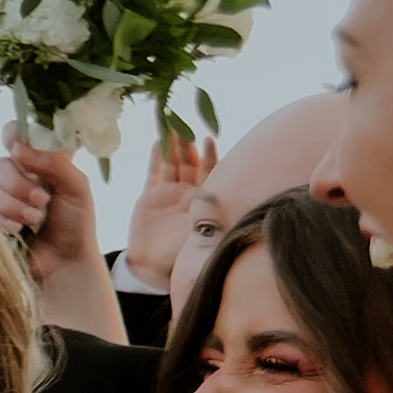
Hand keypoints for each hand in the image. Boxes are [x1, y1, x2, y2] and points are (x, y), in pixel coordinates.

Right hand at [0, 122, 104, 282]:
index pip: (16, 134)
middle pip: (0, 164)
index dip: (13, 136)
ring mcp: (2, 200)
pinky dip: (2, 219)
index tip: (19, 148)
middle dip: (19, 182)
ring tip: (35, 220)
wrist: (65, 265)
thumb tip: (18, 149)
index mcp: (40, 162)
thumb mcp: (76, 186)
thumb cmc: (76, 225)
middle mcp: (18, 177)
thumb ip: (53, 161)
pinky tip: (18, 230)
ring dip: (14, 204)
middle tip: (42, 200)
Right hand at [122, 133, 217, 289]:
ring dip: (173, 146)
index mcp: (204, 200)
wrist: (152, 267)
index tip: (210, 138)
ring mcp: (169, 193)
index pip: (210, 171)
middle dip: (189, 145)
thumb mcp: (204, 235)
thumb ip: (216, 221)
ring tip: (173, 127)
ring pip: (172, 164)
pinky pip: (154, 173)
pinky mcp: (150, 196)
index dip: (210, 154)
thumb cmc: (180, 255)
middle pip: (190, 162)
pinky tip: (158, 143)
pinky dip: (156, 158)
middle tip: (188, 126)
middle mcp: (188, 193)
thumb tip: (243, 210)